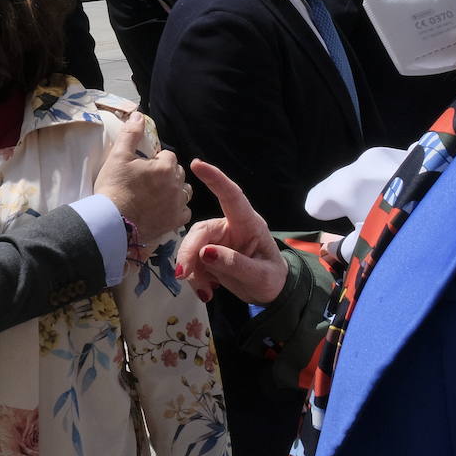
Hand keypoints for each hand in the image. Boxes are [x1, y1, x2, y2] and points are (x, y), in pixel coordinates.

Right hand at [93, 111, 189, 240]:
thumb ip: (130, 133)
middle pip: (177, 172)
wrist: (113, 221)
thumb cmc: (114, 186)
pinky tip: (164, 209)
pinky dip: (177, 209)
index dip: (156, 159)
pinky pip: (185, 212)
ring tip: (158, 193)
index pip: (168, 155)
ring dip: (174, 189)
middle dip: (166, 173)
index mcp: (165, 166)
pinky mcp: (174, 221)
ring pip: (184, 191)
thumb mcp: (118, 155)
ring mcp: (177, 204)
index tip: (143, 166)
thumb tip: (138, 115)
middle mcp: (176, 184)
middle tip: (147, 180)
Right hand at [175, 159, 286, 304]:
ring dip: (192, 270)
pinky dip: (195, 277)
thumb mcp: (261, 277)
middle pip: (201, 231)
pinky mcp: (208, 252)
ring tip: (205, 291)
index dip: (215, 179)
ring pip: (193, 246)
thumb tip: (205, 252)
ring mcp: (218, 239)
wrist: (269, 292)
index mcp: (249, 224)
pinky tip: (207, 291)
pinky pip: (192, 260)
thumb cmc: (272, 279)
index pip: (231, 196)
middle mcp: (230, 227)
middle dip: (189, 252)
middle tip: (184, 276)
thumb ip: (235, 264)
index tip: (197, 164)